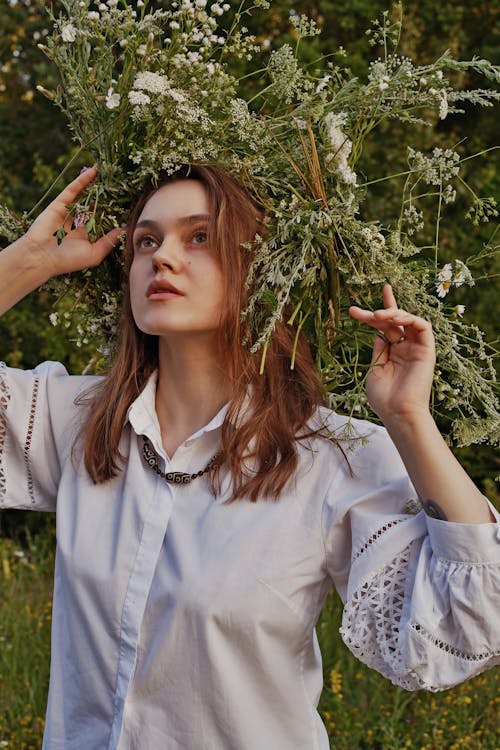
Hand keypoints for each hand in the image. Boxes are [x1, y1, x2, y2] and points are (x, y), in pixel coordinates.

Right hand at [25, 166, 121, 277]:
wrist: (41, 257)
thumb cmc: (68, 260)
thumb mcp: (95, 253)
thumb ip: (109, 241)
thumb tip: (124, 229)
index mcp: (87, 234)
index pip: (103, 218)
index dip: (113, 210)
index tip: (127, 202)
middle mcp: (78, 221)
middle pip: (95, 204)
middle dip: (106, 194)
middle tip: (120, 183)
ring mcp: (69, 211)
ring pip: (85, 194)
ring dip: (95, 183)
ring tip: (109, 171)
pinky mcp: (59, 203)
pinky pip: (73, 189)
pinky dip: (82, 179)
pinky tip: (93, 171)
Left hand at [348, 284, 435, 425]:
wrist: (397, 413)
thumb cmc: (384, 398)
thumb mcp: (375, 368)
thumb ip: (378, 349)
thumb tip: (376, 331)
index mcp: (392, 352)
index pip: (385, 328)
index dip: (375, 314)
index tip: (354, 309)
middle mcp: (405, 348)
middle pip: (394, 321)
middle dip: (377, 311)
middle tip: (356, 311)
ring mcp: (416, 348)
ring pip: (408, 320)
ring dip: (393, 313)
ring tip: (377, 316)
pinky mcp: (427, 350)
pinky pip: (423, 327)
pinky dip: (410, 318)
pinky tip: (395, 319)